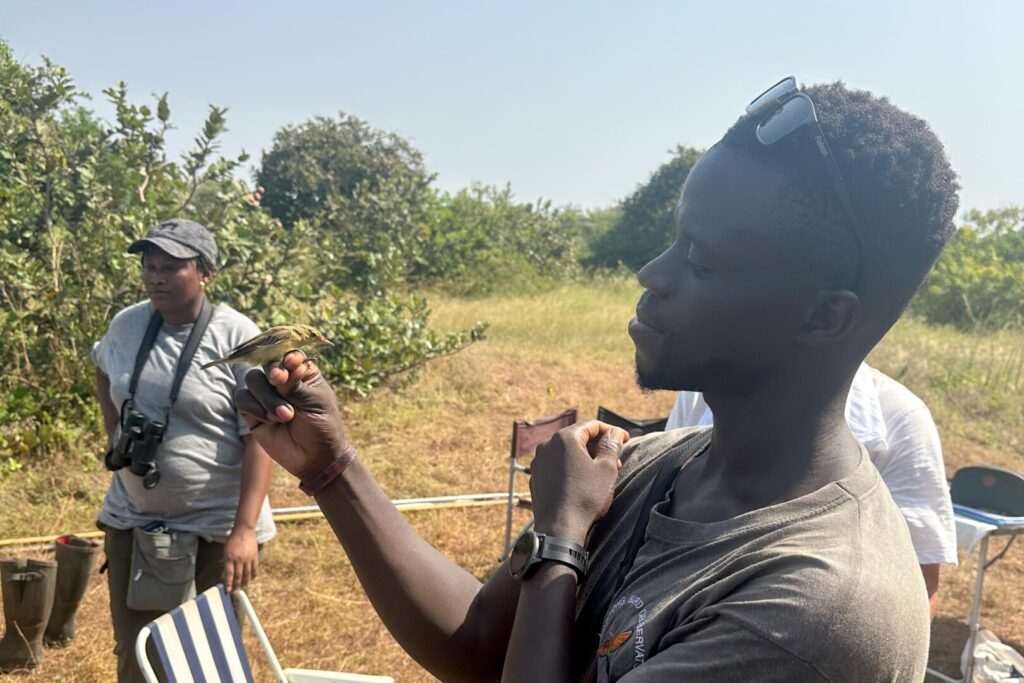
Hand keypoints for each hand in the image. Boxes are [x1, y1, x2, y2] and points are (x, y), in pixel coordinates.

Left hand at [223, 526, 257, 592]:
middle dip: (236, 585)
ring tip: (242, 587)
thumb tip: (227, 575)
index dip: (228, 584)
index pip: (229, 574)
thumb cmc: (232, 540)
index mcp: (229, 557)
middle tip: (235, 592)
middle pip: (238, 576)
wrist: (244, 530)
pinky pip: (254, 568)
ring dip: (244, 582)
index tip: (228, 591)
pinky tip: (252, 579)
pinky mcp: (254, 556)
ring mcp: (247, 558)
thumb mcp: (226, 551)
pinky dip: (253, 575)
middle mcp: (238, 559)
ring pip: (246, 574)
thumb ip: (226, 563)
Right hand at [235, 351, 346, 481]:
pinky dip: (254, 407)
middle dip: (272, 373)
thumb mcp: (314, 401)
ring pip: (252, 379)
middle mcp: (282, 381)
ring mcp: (265, 395)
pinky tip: (270, 420)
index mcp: (302, 372)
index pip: (287, 354)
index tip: (290, 364)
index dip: (284, 357)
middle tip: (279, 382)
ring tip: (286, 415)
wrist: (315, 457)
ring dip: (267, 396)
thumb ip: (294, 383)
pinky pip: (242, 398)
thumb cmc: (322, 426)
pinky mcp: (253, 412)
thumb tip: (280, 365)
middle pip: (266, 363)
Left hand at [529, 421, 628, 544]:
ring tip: (602, 474)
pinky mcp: (536, 478)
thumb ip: (612, 446)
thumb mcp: (607, 469)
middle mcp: (547, 446)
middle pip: (578, 438)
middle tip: (617, 461)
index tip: (626, 440)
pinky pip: (557, 466)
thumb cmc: (585, 497)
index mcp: (564, 438)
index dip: (611, 431)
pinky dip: (571, 469)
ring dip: (586, 458)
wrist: (559, 529)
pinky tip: (583, 483)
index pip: (592, 426)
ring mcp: (538, 462)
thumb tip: (614, 433)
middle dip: (599, 447)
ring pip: (567, 453)